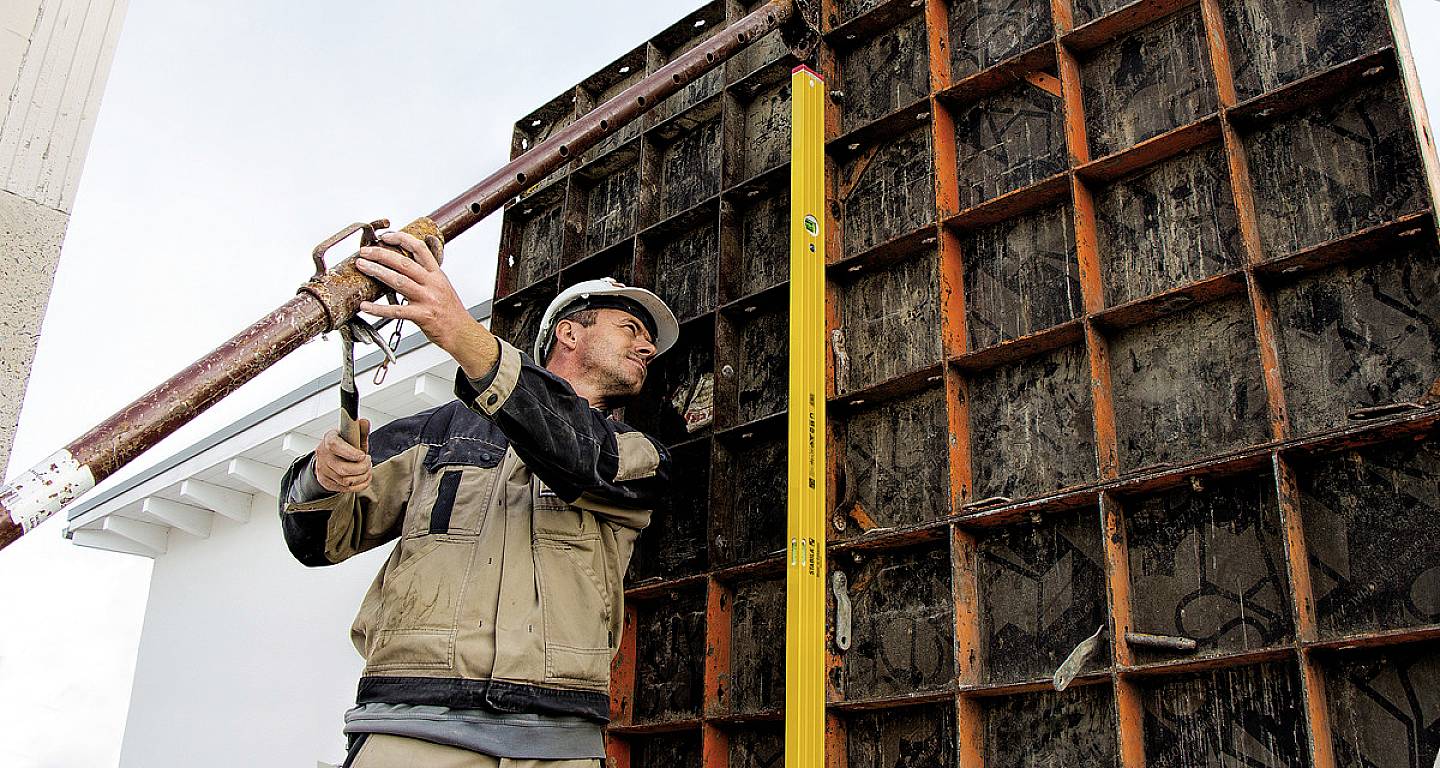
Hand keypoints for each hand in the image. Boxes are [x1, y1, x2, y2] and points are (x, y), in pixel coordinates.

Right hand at [314, 420, 371, 492]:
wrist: (328, 457)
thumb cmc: (343, 445)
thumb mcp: (351, 435)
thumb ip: (360, 430)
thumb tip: (364, 422)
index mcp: (328, 440)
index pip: (334, 446)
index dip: (350, 452)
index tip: (363, 455)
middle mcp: (323, 456)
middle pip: (343, 468)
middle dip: (362, 467)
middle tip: (368, 461)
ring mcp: (323, 471)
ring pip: (346, 481)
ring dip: (363, 476)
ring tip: (367, 469)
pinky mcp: (327, 482)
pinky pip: (346, 488)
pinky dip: (360, 485)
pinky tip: (365, 477)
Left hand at [356, 231, 497, 378]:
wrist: (462, 333)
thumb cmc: (451, 312)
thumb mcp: (442, 286)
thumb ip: (426, 275)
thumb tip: (407, 264)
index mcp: (437, 274)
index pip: (420, 249)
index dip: (401, 239)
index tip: (386, 237)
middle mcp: (432, 284)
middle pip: (404, 262)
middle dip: (382, 254)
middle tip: (366, 252)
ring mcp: (427, 299)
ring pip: (399, 281)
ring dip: (377, 272)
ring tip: (363, 267)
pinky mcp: (422, 316)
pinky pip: (396, 311)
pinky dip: (378, 309)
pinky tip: (366, 306)